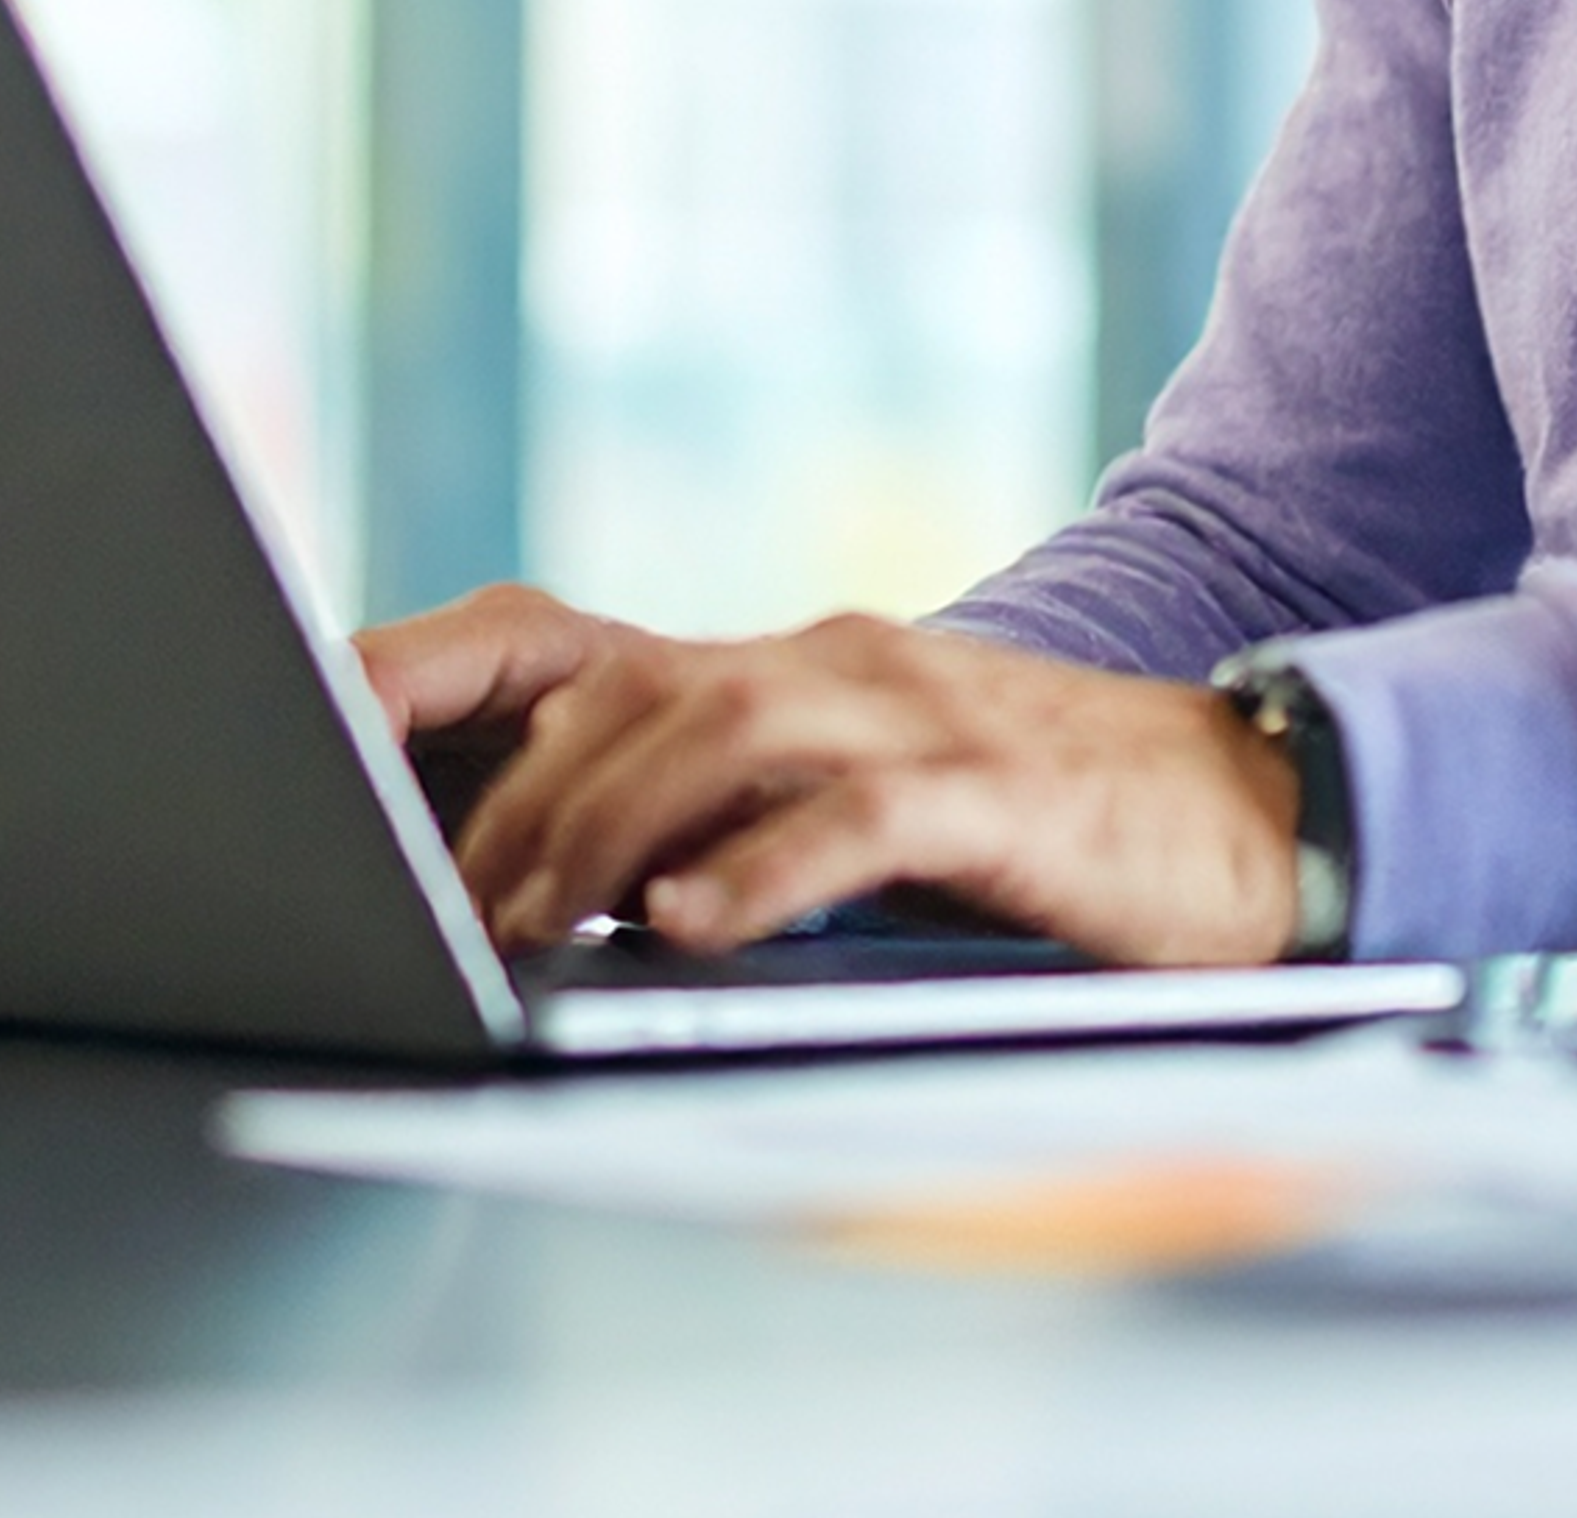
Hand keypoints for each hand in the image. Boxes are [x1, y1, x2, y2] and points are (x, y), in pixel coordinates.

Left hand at [353, 585, 1304, 966]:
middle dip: (510, 809)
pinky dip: (763, 870)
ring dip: (604, 836)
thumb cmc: (1033, 824)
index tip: (331, 755)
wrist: (1246, 806)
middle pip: (628, 695)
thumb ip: (727, 810)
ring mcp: (920, 713)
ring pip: (722, 734)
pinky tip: (691, 927)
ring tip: (526, 931)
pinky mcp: (1001, 792)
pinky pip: (861, 817)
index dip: (444, 687)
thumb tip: (550, 880)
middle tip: (432, 923)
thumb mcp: (855, 800)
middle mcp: (835, 663)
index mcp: (786, 664)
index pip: (577, 646)